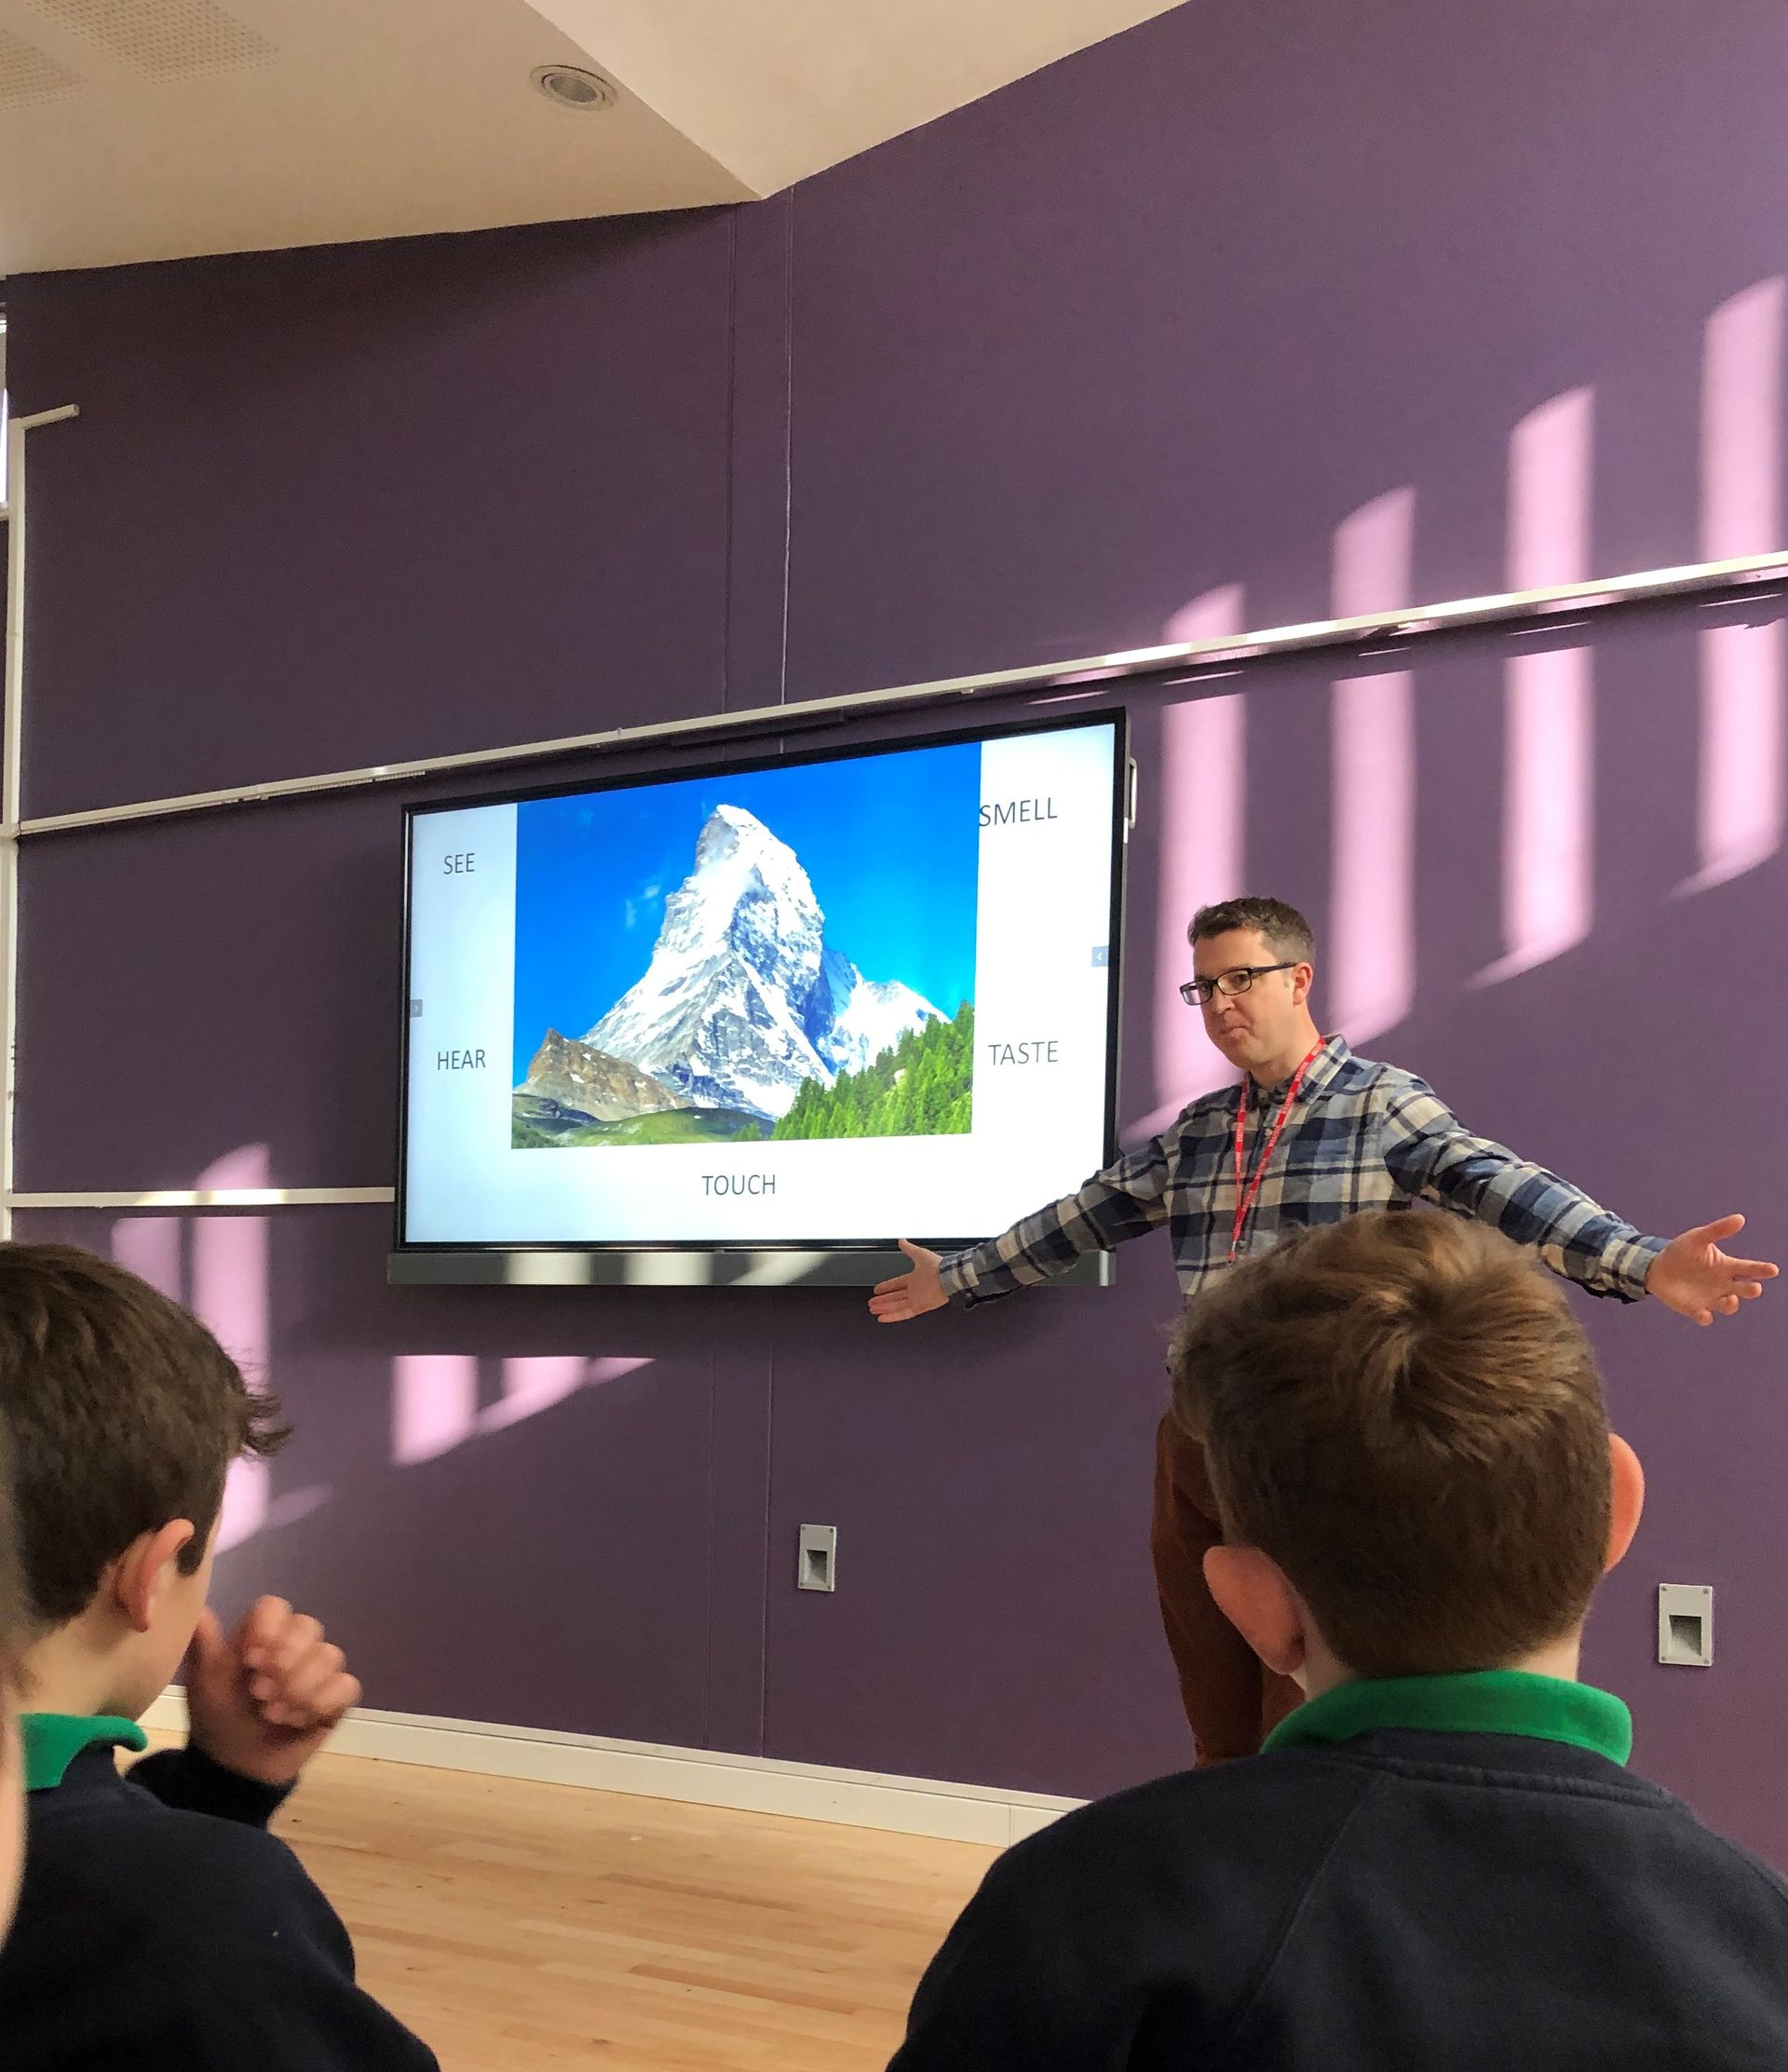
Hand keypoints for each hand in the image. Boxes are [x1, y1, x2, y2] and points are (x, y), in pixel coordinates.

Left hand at [184, 1596, 361, 1787]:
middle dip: (285, 1661)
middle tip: (258, 1691)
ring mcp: (320, 1670)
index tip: (250, 1659)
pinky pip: (346, 1686)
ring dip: (299, 1687)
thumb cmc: (218, 1717)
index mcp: (262, 1635)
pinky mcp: (338, 1697)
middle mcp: (295, 1645)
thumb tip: (197, 1610)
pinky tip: (298, 1721)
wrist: (236, 1765)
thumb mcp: (204, 1683)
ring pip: (329, 1656)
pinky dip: (321, 1703)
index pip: (275, 1607)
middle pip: (307, 1626)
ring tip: (272, 1713)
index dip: (267, 1628)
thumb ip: (203, 1645)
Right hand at [868, 1240, 947, 1322]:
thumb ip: (909, 1249)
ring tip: (873, 1310)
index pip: (897, 1283)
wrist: (948, 1276)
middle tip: (872, 1303)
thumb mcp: (919, 1254)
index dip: (886, 1286)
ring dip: (885, 1308)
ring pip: (897, 1306)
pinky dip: (892, 1316)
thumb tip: (901, 1240)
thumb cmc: (937, 1266)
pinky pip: (903, 1313)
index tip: (877, 1289)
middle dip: (883, 1300)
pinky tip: (883, 1318)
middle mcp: (915, 1290)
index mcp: (914, 1278)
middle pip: (895, 1297)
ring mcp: (916, 1300)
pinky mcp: (919, 1308)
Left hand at [1646, 1214, 1778, 1325]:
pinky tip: (1703, 1314)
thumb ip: (1718, 1230)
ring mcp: (1712, 1298)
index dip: (1761, 1270)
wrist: (1658, 1267)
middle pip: (1744, 1289)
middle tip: (1755, 1288)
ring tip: (1731, 1298)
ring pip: (1728, 1306)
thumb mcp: (1698, 1238)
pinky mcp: (1696, 1309)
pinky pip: (1704, 1316)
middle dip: (1751, 1290)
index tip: (1773, 1269)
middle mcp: (1724, 1285)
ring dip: (1731, 1304)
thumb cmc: (1683, 1251)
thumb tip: (1740, 1218)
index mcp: (1727, 1267)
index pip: (1749, 1268)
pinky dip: (1705, 1317)